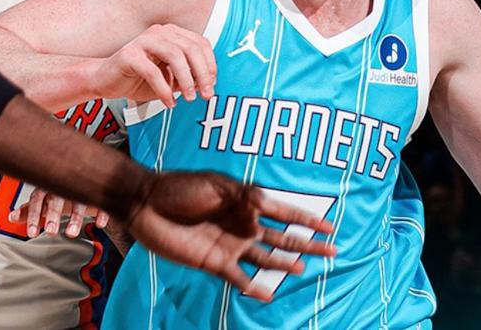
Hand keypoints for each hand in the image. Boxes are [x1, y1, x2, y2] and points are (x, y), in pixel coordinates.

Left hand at [9, 188, 109, 237]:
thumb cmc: (61, 193)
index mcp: (47, 186)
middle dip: (54, 215)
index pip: (37, 199)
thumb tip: (11, 217)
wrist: (87, 179)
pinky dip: (100, 212)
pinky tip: (99, 224)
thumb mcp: (44, 200)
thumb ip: (30, 210)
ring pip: (79, 200)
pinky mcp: (98, 191)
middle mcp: (63, 185)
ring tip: (71, 234)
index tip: (32, 234)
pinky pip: (100, 200)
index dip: (34, 216)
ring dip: (75, 218)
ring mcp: (81, 187)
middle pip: (57, 198)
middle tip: (51, 233)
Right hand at [91, 24, 215, 106]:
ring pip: (174, 56)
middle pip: (190, 48)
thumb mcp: (171, 78)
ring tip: (189, 98)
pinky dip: (164, 89)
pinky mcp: (129, 54)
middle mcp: (159, 32)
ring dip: (186, 80)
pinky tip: (169, 102)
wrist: (106, 81)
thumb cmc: (140, 78)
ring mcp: (143, 41)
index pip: (200, 43)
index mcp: (172, 34)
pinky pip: (152, 71)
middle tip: (206, 94)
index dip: (210, 64)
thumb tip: (208, 84)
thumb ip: (188, 77)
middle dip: (202, 73)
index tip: (213, 84)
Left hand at [125, 171, 335, 301]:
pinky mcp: (213, 262)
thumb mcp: (216, 185)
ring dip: (285, 264)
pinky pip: (238, 278)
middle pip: (283, 238)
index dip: (308, 219)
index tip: (330, 227)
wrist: (148, 203)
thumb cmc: (182, 187)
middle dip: (307, 244)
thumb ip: (243, 198)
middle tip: (332, 251)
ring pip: (267, 258)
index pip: (285, 212)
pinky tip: (267, 295)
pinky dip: (253, 287)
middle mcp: (244, 225)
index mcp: (247, 202)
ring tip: (304, 269)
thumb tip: (263, 210)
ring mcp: (231, 245)